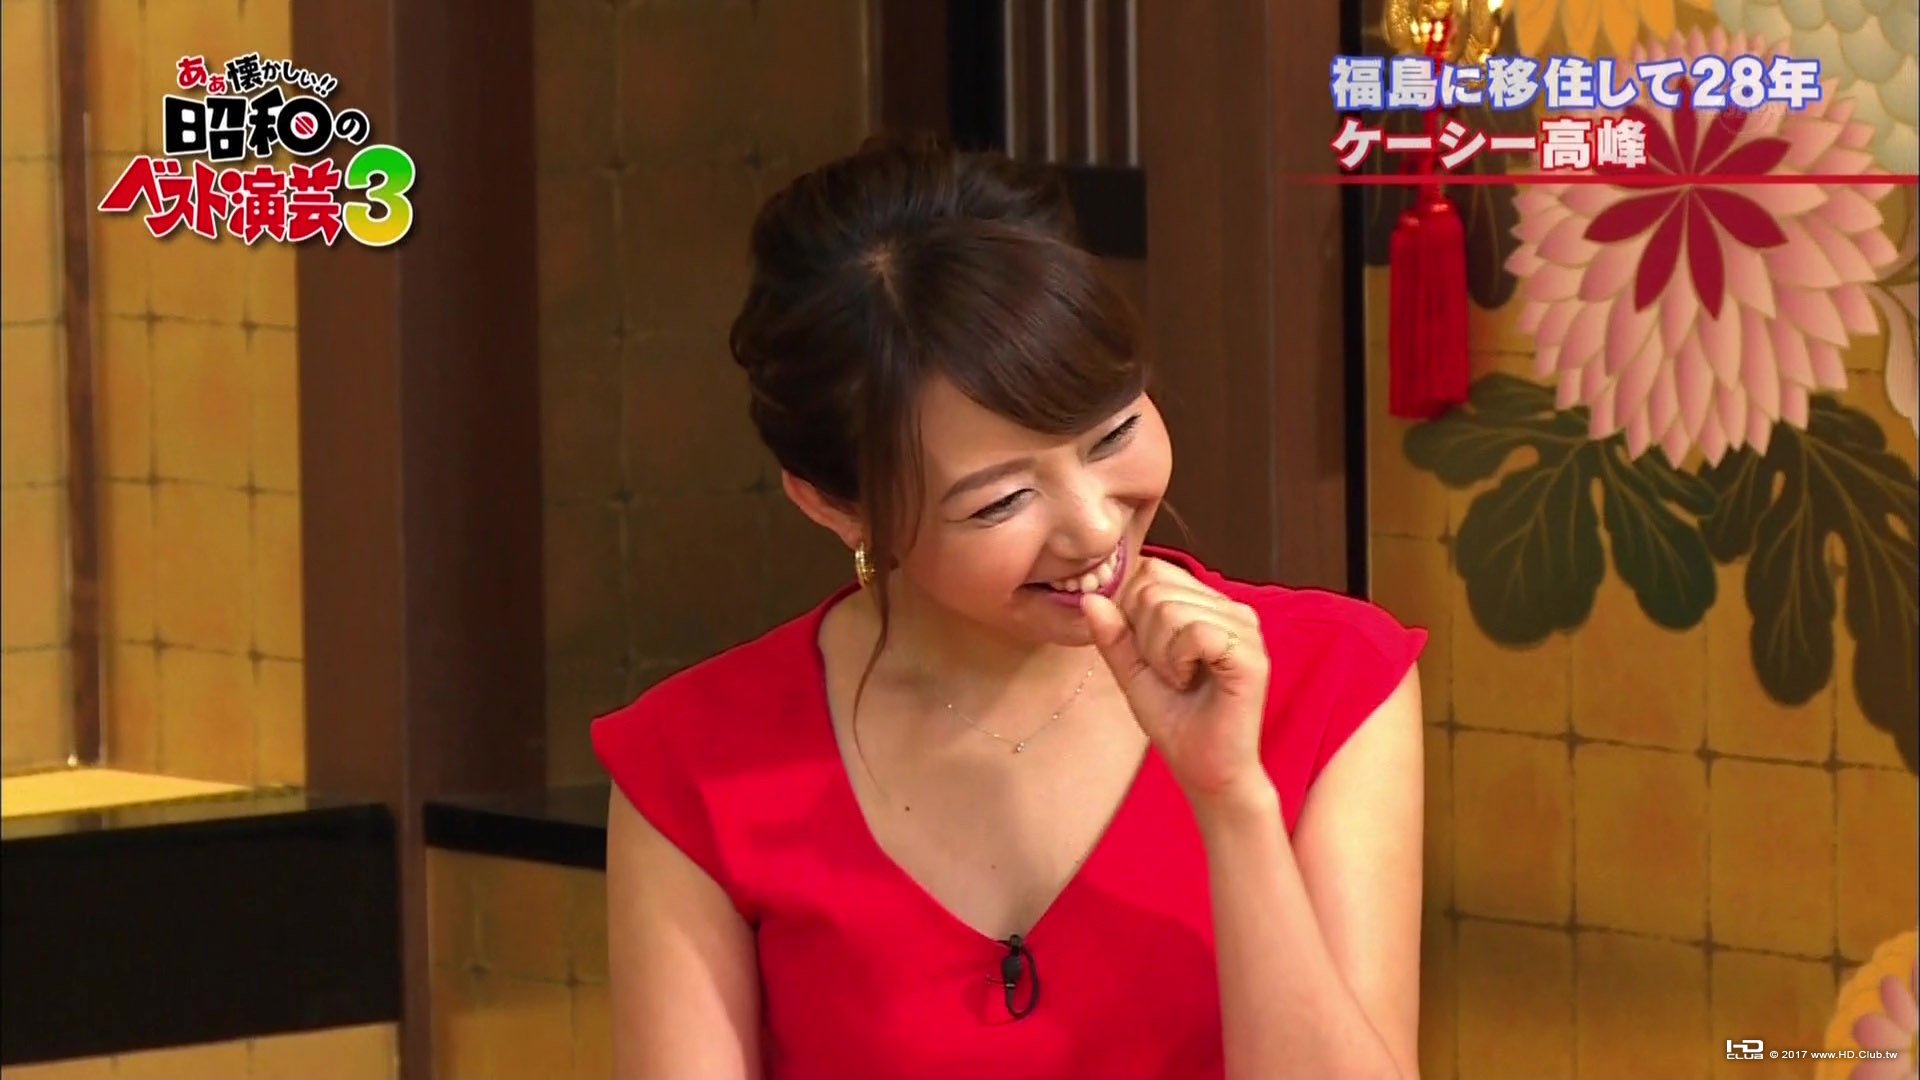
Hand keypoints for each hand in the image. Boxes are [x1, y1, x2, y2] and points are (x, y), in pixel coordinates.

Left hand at [1081, 555, 1272, 803]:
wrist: (1205, 770)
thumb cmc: (1176, 721)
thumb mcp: (1132, 672)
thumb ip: (1113, 635)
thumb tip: (1091, 597)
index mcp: (1207, 604)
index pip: (1152, 572)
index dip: (1133, 613)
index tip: (1151, 655)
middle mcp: (1230, 608)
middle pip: (1154, 588)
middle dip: (1144, 638)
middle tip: (1169, 673)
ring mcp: (1244, 627)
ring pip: (1169, 609)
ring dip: (1160, 655)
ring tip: (1182, 680)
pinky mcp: (1249, 653)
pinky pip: (1194, 632)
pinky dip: (1178, 662)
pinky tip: (1190, 682)